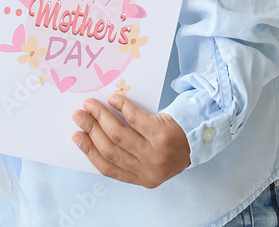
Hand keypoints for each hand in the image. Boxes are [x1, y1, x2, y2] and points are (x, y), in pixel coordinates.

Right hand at [72, 94, 189, 188]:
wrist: (203, 136)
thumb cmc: (174, 145)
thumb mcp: (152, 160)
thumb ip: (130, 156)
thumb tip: (96, 136)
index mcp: (142, 178)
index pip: (108, 168)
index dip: (89, 151)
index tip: (76, 136)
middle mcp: (147, 168)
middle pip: (110, 148)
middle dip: (90, 130)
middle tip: (79, 115)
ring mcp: (155, 152)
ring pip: (118, 134)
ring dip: (101, 117)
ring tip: (91, 105)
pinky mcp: (162, 134)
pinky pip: (135, 118)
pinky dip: (122, 107)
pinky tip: (114, 99)